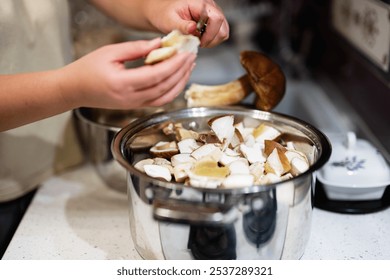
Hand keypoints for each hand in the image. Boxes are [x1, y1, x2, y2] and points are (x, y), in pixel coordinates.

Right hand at [60, 38, 195, 108]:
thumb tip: (160, 44)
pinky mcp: (136, 107)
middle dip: (182, 71)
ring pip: (165, 97)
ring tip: (189, 66)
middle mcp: (131, 98)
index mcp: (123, 83)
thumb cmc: (88, 69)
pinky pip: (159, 101)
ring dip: (180, 82)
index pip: (156, 75)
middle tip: (192, 56)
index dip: (174, 65)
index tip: (186, 53)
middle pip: (165, 87)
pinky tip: (178, 79)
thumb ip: (136, 49)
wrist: (75, 90)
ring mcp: (134, 105)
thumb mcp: (110, 52)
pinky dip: (172, 91)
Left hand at [143, 0, 228, 47]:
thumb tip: (193, 29)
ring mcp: (212, 13)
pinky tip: (201, 39)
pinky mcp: (212, 20)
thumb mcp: (169, 21)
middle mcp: (209, 6)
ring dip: (213, 40)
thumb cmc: (164, 15)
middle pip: (223, 26)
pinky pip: (219, 32)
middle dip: (212, 39)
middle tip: (198, 43)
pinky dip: (212, 39)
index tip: (200, 42)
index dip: (211, 34)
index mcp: (200, 3)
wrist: (162, 13)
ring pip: (223, 31)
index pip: (216, 18)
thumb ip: (182, 25)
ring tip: (199, 41)